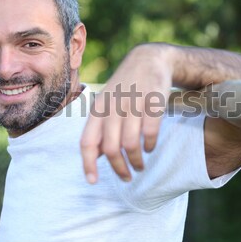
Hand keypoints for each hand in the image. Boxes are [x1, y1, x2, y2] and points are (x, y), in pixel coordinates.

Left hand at [80, 43, 174, 182]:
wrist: (148, 59)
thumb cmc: (126, 88)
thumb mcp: (107, 104)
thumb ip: (100, 128)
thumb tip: (96, 156)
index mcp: (97, 110)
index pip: (88, 142)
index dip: (88, 164)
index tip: (93, 182)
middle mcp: (112, 107)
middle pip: (111, 148)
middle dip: (119, 168)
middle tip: (127, 177)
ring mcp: (132, 104)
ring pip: (130, 143)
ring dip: (136, 161)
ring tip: (141, 166)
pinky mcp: (152, 102)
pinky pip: (150, 132)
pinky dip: (150, 145)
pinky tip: (151, 148)